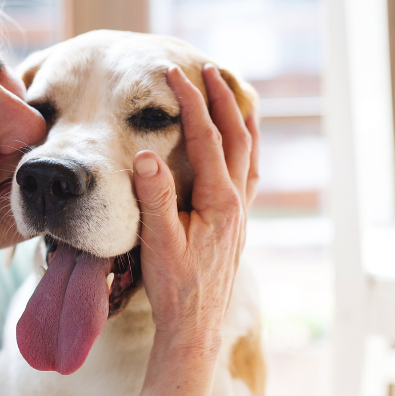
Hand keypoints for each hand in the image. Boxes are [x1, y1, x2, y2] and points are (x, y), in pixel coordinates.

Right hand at [131, 64, 258, 347]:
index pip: (206, 138)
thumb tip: (145, 155)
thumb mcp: (158, 242)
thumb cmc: (174, 288)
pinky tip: (239, 146)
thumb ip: (154, 198)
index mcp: (219, 201)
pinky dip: (245, 148)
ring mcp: (240, 213)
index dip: (191, 102)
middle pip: (236, 137)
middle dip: (222, 99)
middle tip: (208, 68)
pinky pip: (248, 174)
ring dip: (240, 119)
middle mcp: (237, 202)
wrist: (194, 327)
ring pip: (248, 153)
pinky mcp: (236, 224)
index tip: (173, 74)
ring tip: (234, 94)